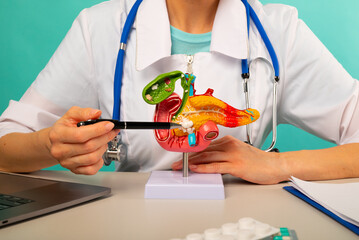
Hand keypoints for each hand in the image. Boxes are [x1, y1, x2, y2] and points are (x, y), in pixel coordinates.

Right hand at [48, 106, 119, 174]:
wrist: (56, 142)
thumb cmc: (65, 128)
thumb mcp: (71, 115)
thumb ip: (84, 112)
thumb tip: (96, 113)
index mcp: (58, 135)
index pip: (80, 135)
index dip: (98, 130)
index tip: (109, 125)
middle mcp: (60, 150)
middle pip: (88, 147)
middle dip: (104, 138)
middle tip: (111, 131)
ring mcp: (66, 162)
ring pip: (92, 158)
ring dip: (103, 148)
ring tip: (103, 140)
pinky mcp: (73, 170)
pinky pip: (91, 169)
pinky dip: (99, 161)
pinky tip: (98, 152)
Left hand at [172, 135, 287, 183]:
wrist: (275, 165)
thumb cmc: (259, 161)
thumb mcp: (239, 152)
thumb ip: (225, 153)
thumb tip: (210, 159)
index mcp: (228, 141)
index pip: (205, 146)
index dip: (191, 152)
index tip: (181, 157)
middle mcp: (228, 145)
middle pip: (203, 151)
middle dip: (186, 158)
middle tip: (175, 164)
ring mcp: (232, 155)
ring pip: (207, 157)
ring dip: (191, 163)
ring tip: (180, 168)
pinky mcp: (236, 165)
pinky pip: (216, 166)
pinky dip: (203, 168)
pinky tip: (195, 170)